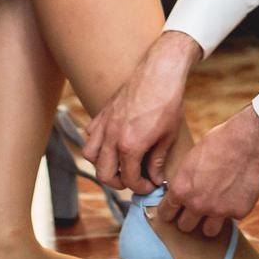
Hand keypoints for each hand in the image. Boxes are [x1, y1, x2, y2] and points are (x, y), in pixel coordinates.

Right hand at [82, 31, 200, 190]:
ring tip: (120, 165)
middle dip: (120, 183)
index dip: (142, 188)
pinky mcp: (102, 113)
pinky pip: (91, 135)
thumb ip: (157, 161)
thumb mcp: (168, 136)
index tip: (151, 186)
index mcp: (130, 146)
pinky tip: (112, 144)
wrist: (160, 71)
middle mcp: (112, 137)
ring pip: (90, 156)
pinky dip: (97, 145)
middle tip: (135, 180)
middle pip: (105, 174)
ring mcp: (104, 124)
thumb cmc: (168, 101)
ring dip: (103, 165)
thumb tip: (156, 178)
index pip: (130, 179)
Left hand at [152, 107, 258, 237]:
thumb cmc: (217, 143)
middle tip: (198, 208)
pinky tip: (237, 192)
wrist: (247, 141)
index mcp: (181, 190)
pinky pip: (232, 217)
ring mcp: (219, 211)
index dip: (170, 212)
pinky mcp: (239, 212)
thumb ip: (184, 182)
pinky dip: (233, 208)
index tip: (175, 211)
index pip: (166, 214)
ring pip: (208, 231)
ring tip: (216, 209)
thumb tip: (179, 193)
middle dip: (190, 218)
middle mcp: (197, 204)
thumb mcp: (191, 160)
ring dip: (210, 222)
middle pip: (185, 227)